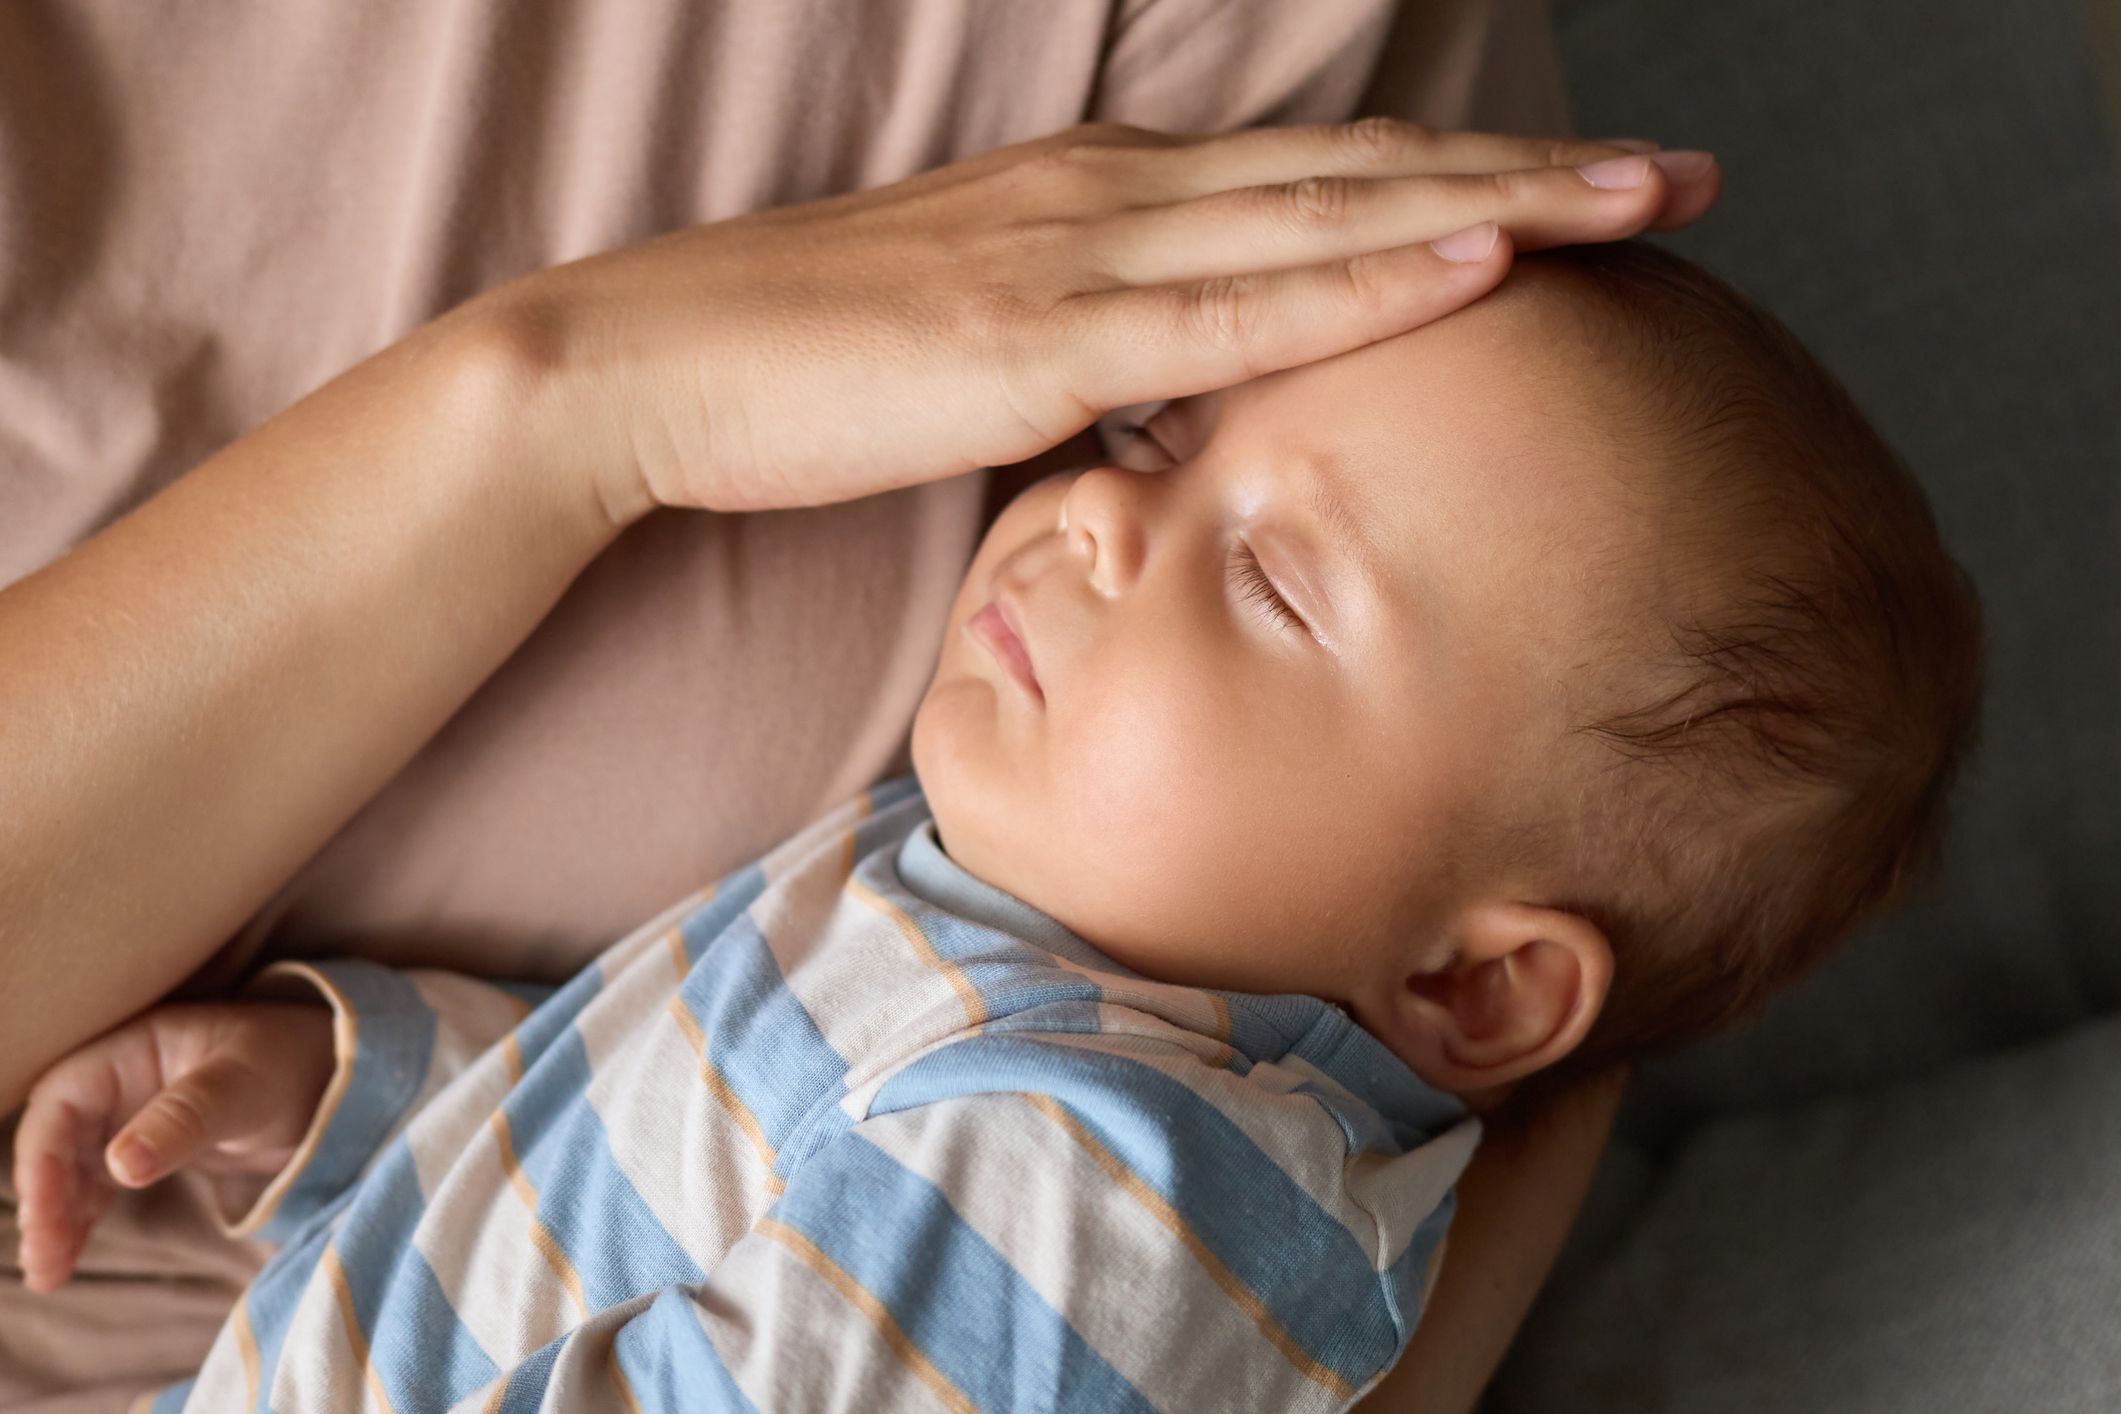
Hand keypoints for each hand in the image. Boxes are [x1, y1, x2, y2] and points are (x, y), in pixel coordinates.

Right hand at [12, 1002, 336, 1292]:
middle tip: (43, 1259)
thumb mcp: (244, 1085)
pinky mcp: (148, 1146)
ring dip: (56, 1216)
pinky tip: (69, 1257)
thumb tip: (122, 1165)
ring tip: (49, 1275)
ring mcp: (131, 1113)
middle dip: (43, 1197)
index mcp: (134, 1047)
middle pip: (57, 1137)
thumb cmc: (291, 1064)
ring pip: (72, 1167)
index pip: (64, 1100)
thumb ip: (186, 1118)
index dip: (44, 1158)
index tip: (44, 1214)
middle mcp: (121, 1078)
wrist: (335, 1077)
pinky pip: (98, 1183)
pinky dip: (81, 1217)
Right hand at [485, 119, 1717, 518]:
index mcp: (1103, 200)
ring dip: (1501, 201)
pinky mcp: (1042, 335)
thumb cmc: (805, 376)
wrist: (646, 368)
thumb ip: (1092, 364)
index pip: (1320, 180)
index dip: (1466, 180)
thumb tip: (1179, 417)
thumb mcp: (978, 357)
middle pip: (1364, 175)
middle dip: (1538, 173)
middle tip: (1687, 174)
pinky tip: (1480, 260)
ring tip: (1644, 199)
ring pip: (1333, 216)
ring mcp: (1083, 252)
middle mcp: (1115, 196)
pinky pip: (1239, 308)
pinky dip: (1369, 278)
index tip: (1592, 195)